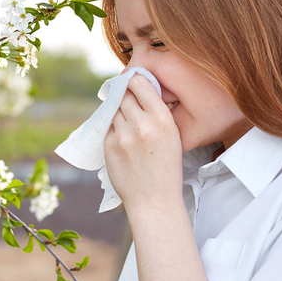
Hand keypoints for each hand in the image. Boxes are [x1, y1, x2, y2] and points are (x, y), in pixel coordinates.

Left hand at [103, 74, 183, 211]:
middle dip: (126, 96)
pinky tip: (124, 140)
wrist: (154, 200)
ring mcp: (123, 135)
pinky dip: (114, 129)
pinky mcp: (109, 145)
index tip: (133, 81)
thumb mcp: (173, 136)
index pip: (140, 84)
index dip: (134, 80)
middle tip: (129, 102)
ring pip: (114, 110)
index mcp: (162, 119)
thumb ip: (157, 113)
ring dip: (119, 112)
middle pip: (124, 95)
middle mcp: (141, 124)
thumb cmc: (166, 168)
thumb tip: (139, 89)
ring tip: (129, 126)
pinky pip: (108, 127)